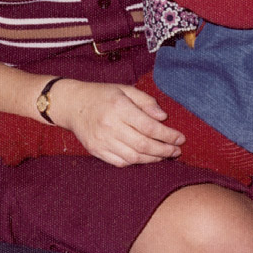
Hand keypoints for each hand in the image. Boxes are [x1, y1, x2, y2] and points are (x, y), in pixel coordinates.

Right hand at [55, 79, 185, 166]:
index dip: (168, 135)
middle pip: (143, 144)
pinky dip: (136, 162)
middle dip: (164, 150)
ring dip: (153, 159)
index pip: (149, 126)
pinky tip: (145, 157)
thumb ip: (145, 101)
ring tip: (165, 155)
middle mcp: (110, 125)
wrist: (73, 105)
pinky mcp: (96, 151)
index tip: (180, 138)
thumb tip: (163, 117)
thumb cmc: (102, 95)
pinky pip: (120, 162)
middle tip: (177, 151)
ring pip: (133, 157)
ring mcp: (102, 140)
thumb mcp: (125, 89)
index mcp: (119, 107)